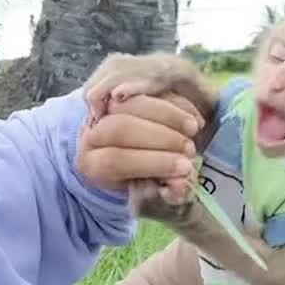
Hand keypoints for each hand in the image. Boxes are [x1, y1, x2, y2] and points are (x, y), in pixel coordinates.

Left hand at [76, 92, 203, 194]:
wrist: (127, 159)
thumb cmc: (141, 181)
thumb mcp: (150, 193)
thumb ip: (164, 192)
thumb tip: (181, 186)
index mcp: (92, 165)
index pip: (116, 160)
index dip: (154, 163)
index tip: (186, 168)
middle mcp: (90, 135)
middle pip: (122, 127)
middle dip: (163, 138)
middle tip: (190, 149)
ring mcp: (103, 110)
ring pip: (133, 103)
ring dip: (170, 115)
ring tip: (194, 130)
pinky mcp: (123, 94)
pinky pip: (148, 91)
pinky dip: (174, 103)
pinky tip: (192, 118)